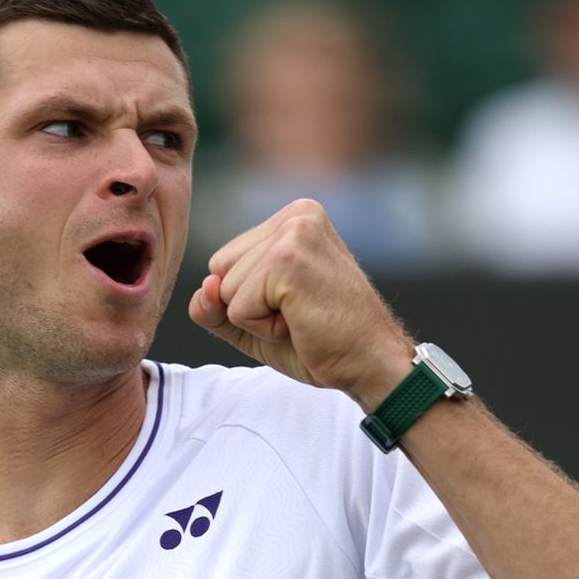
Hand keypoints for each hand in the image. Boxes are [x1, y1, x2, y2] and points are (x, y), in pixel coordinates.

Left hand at [189, 199, 414, 409]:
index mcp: (295, 217)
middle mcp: (297, 214)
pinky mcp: (287, 261)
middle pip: (220, 269)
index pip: (225, 260)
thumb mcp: (255, 319)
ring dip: (257, 319)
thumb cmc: (321, 341)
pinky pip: (237, 308)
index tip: (297, 303)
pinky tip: (301, 323)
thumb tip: (206, 289)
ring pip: (226, 290)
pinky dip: (263, 330)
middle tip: (301, 312)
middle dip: (250, 305)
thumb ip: (216, 302)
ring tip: (302, 316)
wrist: (371, 364)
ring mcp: (293, 234)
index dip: (250, 297)